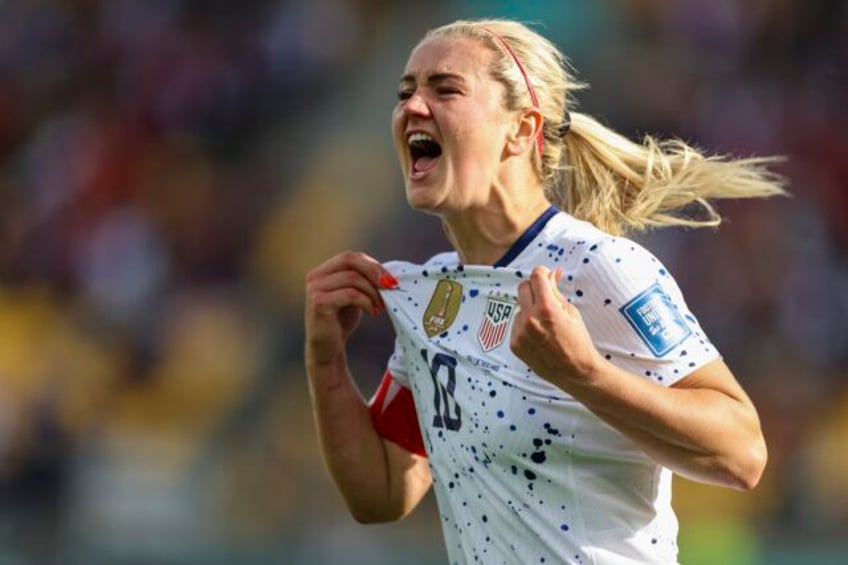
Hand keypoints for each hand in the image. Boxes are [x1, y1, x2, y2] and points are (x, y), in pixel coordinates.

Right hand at [305, 251, 394, 366]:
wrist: (327, 349)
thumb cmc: (340, 321)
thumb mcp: (353, 295)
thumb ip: (362, 280)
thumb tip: (387, 273)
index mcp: (322, 271)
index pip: (350, 257)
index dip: (371, 264)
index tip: (390, 279)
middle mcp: (315, 277)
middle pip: (349, 260)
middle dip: (374, 272)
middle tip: (390, 286)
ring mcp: (315, 289)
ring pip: (353, 278)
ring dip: (372, 291)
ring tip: (380, 306)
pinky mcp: (319, 303)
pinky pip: (350, 294)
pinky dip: (366, 301)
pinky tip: (372, 312)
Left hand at [510, 266, 603, 387]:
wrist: (575, 372)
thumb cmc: (578, 341)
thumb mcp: (570, 311)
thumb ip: (556, 291)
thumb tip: (552, 273)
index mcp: (547, 308)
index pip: (536, 276)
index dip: (542, 273)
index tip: (546, 277)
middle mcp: (530, 319)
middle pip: (522, 287)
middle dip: (534, 289)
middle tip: (545, 298)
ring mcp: (520, 333)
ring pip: (519, 307)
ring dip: (529, 309)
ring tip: (545, 325)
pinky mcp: (514, 344)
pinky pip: (516, 324)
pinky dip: (525, 326)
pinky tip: (539, 336)